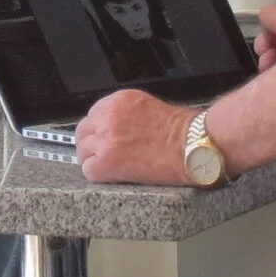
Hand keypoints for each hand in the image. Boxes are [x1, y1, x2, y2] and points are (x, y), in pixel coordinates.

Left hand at [73, 90, 199, 184]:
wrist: (192, 146)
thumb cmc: (182, 131)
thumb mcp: (147, 108)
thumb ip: (125, 114)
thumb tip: (116, 127)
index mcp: (118, 101)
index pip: (93, 115)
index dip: (98, 130)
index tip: (105, 139)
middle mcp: (108, 117)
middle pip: (82, 132)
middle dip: (91, 144)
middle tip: (105, 155)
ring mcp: (105, 139)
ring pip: (82, 152)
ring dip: (94, 160)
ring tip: (113, 167)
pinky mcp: (106, 161)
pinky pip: (88, 170)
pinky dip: (99, 175)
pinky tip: (114, 175)